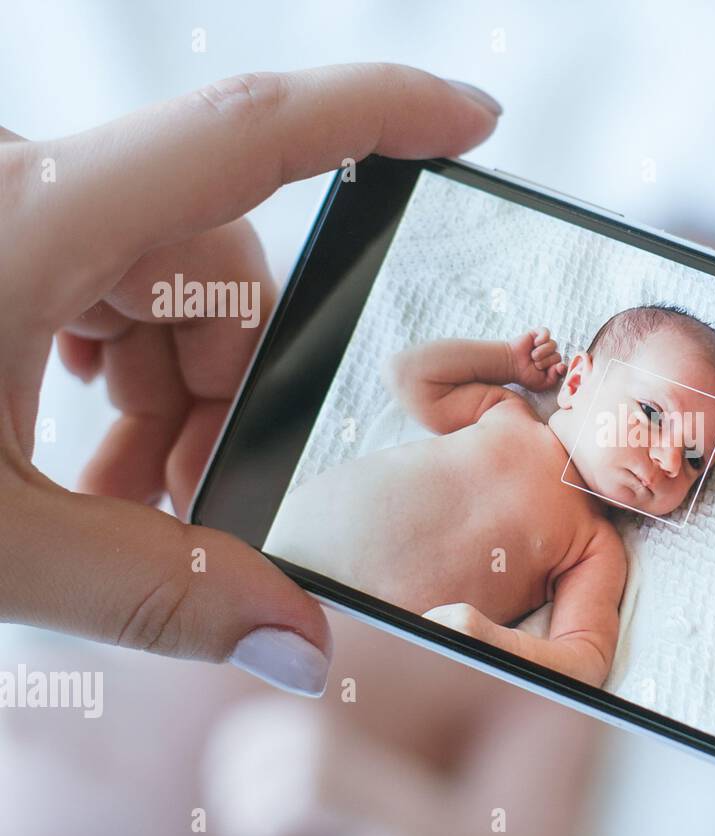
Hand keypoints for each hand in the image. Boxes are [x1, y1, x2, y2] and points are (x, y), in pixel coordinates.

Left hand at [0, 65, 499, 694]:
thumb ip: (160, 596)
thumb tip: (300, 643)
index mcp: (28, 220)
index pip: (249, 133)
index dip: (377, 112)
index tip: (470, 118)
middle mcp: (19, 184)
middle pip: (215, 263)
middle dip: (220, 395)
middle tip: (172, 511)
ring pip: (158, 280)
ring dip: (160, 398)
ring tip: (100, 501)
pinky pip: (93, 279)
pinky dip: (107, 370)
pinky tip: (60, 452)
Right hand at [507, 327, 565, 391]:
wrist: (511, 365)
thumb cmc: (525, 375)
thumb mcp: (542, 384)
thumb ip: (555, 379)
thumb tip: (561, 366)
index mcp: (553, 367)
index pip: (564, 365)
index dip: (561, 367)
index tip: (557, 368)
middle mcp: (550, 355)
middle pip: (558, 356)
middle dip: (546, 362)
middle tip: (535, 364)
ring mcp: (545, 344)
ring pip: (553, 345)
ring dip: (542, 352)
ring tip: (532, 356)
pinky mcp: (538, 334)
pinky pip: (546, 333)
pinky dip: (542, 338)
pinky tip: (535, 343)